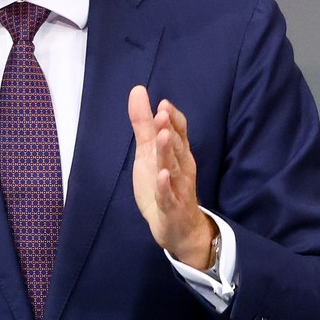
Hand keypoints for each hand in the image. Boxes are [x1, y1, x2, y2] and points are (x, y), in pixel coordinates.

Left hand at [128, 85, 215, 269]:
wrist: (176, 227)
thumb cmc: (163, 185)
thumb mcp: (149, 152)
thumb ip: (144, 124)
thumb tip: (138, 91)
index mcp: (178, 154)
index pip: (180, 132)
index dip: (173, 118)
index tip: (163, 103)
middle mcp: (181, 168)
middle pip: (177, 146)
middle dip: (170, 130)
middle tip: (162, 113)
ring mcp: (177, 188)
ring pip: (173, 168)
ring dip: (169, 152)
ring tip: (164, 136)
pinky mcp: (171, 207)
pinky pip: (168, 196)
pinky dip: (164, 186)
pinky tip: (161, 176)